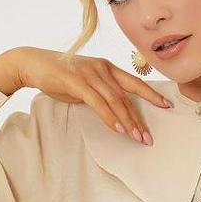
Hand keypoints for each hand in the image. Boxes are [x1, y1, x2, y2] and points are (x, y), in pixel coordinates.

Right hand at [14, 47, 173, 144]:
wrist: (33, 64)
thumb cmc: (59, 76)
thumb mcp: (85, 84)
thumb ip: (101, 94)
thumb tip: (114, 111)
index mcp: (107, 67)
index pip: (134, 82)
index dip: (152, 94)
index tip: (167, 105)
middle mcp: (102, 68)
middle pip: (127, 96)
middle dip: (139, 118)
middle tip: (148, 137)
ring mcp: (90, 73)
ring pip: (115, 100)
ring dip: (127, 121)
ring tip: (136, 138)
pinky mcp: (77, 80)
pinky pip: (98, 102)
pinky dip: (109, 116)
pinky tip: (118, 128)